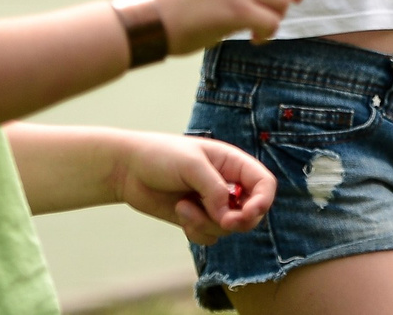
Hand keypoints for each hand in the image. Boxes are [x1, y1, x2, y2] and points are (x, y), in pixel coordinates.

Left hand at [110, 131, 274, 243]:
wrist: (128, 170)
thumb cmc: (160, 156)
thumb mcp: (191, 165)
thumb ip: (214, 190)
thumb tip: (227, 215)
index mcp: (233, 164)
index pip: (264, 185)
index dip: (263, 201)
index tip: (247, 213)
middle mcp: (227, 185)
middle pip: (252, 212)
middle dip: (238, 220)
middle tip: (223, 220)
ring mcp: (212, 204)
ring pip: (228, 228)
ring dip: (207, 223)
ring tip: (184, 207)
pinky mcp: (197, 219)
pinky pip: (209, 237)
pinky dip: (196, 231)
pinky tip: (180, 213)